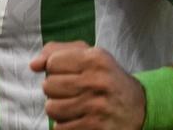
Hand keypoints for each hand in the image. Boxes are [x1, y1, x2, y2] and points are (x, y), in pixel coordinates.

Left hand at [30, 41, 145, 128]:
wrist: (140, 106)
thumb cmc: (105, 76)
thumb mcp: (87, 54)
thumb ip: (56, 51)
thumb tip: (33, 66)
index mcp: (95, 59)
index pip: (52, 63)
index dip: (55, 69)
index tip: (68, 73)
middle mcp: (97, 82)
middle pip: (48, 86)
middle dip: (54, 90)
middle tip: (70, 91)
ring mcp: (98, 107)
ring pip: (52, 108)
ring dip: (57, 108)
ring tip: (71, 105)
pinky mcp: (97, 128)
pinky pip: (61, 128)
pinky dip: (64, 125)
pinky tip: (76, 118)